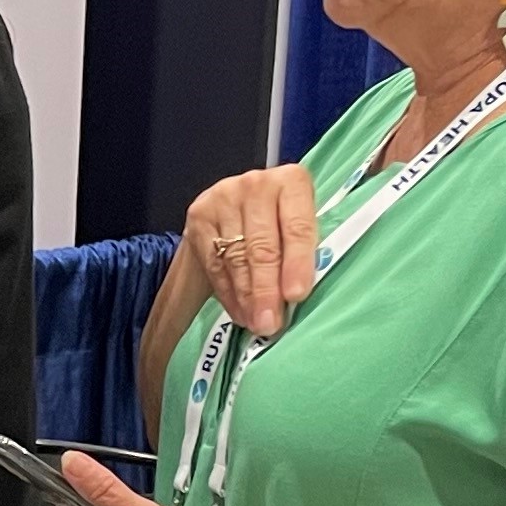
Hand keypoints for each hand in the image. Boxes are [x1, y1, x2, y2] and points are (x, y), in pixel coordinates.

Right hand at [182, 159, 319, 342]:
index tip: (296, 295)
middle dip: (266, 290)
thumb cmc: (283, 220)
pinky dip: (228, 293)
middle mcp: (256, 184)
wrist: (241, 204)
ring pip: (236, 258)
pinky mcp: (200, 215)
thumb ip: (305, 251)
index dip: (297, 263)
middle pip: (262, 246)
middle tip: (270, 324)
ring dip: (247, 297)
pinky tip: (240, 312)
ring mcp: (223, 198)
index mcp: (292, 181)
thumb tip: (298, 300)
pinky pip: (215, 263)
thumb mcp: (302, 225)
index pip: (297, 227)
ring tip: (257, 324)